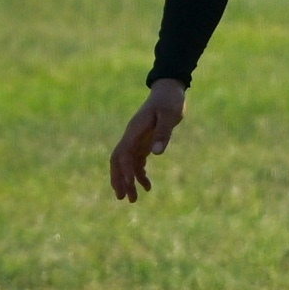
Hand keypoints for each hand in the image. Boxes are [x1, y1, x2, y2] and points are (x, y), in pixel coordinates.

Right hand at [110, 80, 186, 201]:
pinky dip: (140, 175)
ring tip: (134, 199)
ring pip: (126, 164)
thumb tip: (156, 153)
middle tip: (124, 199)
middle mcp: (131, 136)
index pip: (123, 153)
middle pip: (118, 161)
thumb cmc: (170, 101)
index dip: (124, 170)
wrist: (170, 90)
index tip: (129, 185)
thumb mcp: (169, 116)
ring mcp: (136, 140)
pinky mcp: (144, 142)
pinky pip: (137, 162)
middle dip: (119, 180)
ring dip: (128, 181)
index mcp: (134, 130)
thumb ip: (163, 133)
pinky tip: (147, 186)